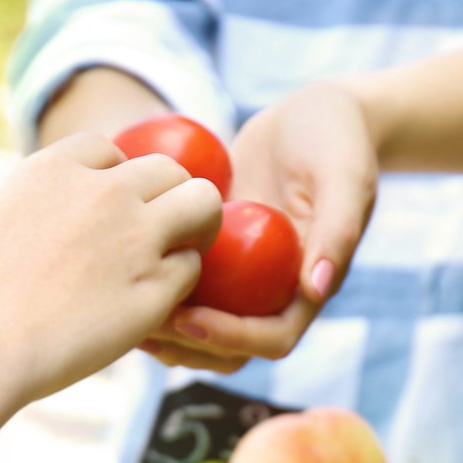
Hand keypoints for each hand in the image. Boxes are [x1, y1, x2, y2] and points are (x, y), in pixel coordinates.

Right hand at [0, 133, 221, 400]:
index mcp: (57, 168)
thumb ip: (22, 214)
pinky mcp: (154, 287)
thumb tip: (15, 230)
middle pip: (169, 170)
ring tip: (179, 257)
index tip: (109, 211)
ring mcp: (136, 237)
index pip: (110, 150)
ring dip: (196, 229)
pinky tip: (155, 305)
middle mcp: (105, 191)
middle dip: (169, 198)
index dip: (116, 180)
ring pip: (202, 205)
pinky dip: (178, 285)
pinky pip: (190, 270)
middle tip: (161, 233)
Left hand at [140, 82, 377, 372]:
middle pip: (229, 348)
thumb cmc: (335, 138)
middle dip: (187, 345)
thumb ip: (338, 228)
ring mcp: (241, 278)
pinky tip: (118, 272)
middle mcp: (272, 292)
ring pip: (199, 326)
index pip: (272, 340)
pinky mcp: (215, 254)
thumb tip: (315, 288)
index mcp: (307, 287)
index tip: (190, 319)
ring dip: (164, 330)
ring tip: (121, 308)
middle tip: (144, 322)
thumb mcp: (344, 175)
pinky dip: (153, 287)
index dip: (231, 339)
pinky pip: (181, 285)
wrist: (313, 113)